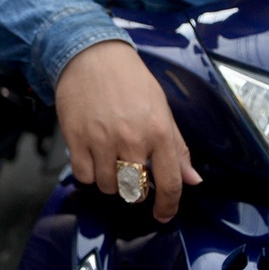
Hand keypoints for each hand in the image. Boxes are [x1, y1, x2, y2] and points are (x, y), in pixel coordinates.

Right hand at [53, 40, 200, 221]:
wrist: (91, 55)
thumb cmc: (130, 79)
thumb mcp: (162, 108)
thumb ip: (177, 146)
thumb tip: (192, 179)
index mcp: (159, 131)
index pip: (169, 182)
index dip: (168, 205)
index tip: (163, 214)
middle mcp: (131, 139)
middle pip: (135, 190)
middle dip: (135, 190)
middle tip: (132, 175)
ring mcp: (101, 140)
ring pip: (108, 186)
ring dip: (111, 181)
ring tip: (110, 161)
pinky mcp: (76, 139)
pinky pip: (84, 176)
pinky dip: (89, 173)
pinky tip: (92, 157)